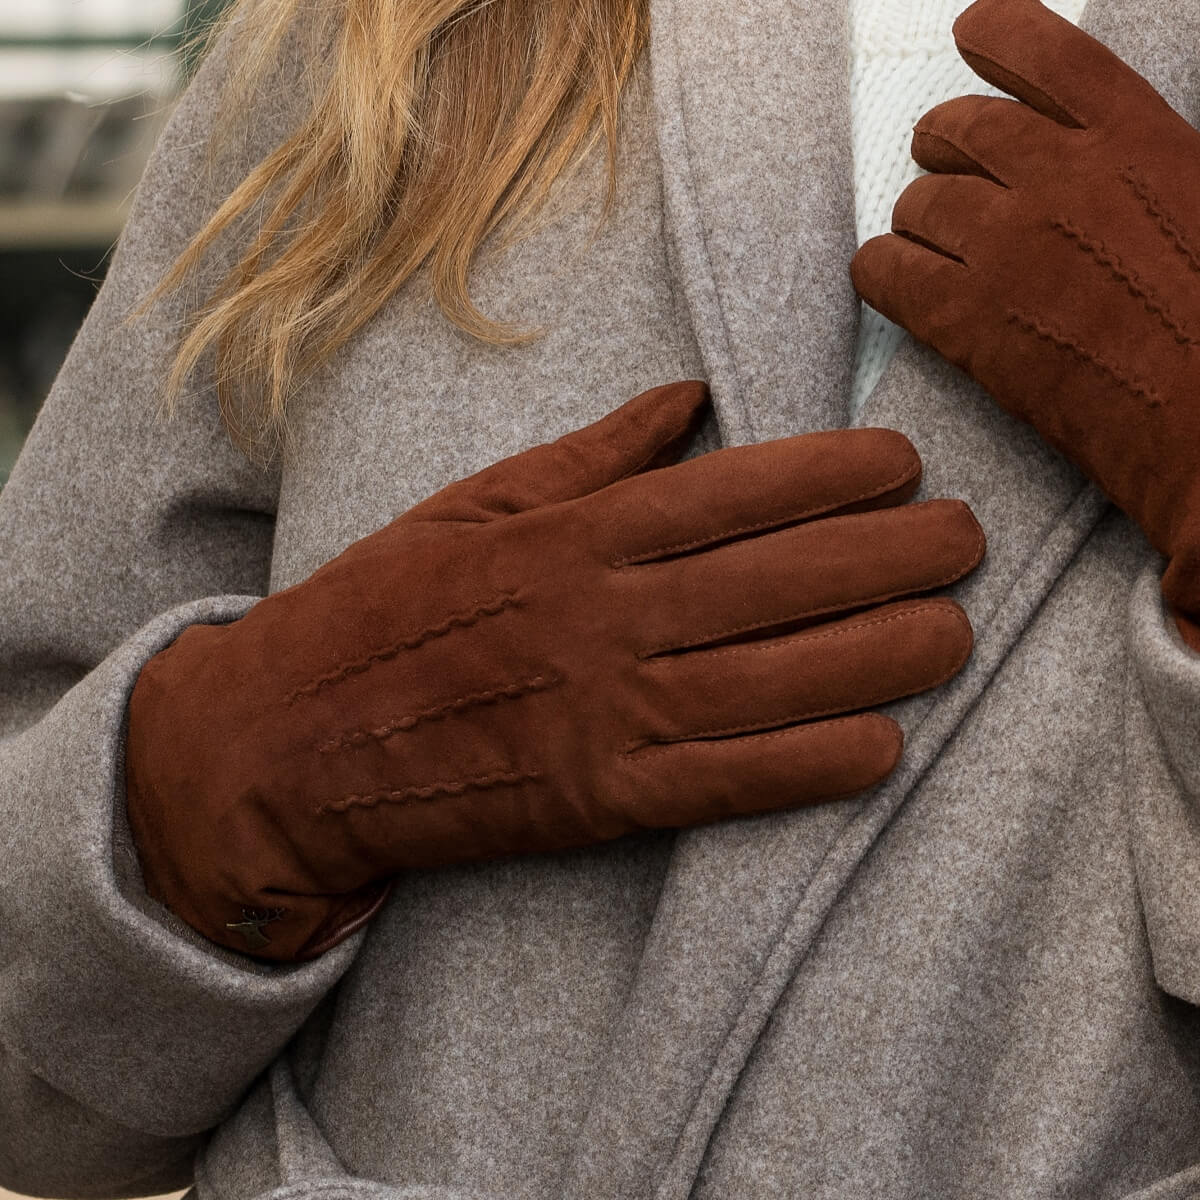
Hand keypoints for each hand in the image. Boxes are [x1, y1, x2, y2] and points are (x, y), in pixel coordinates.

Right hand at [125, 381, 984, 961]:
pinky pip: (727, 781)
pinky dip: (810, 765)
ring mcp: (605, 712)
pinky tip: (880, 743)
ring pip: (776, 680)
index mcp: (575, 534)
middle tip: (966, 539)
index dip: (833, 472)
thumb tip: (688, 399)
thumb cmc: (381, 608)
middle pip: (779, 579)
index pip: (733, 490)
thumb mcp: (472, 503)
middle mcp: (603, 616)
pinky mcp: (599, 800)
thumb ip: (589, 454)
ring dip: (880, 655)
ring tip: (954, 632)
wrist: (295, 742)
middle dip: (892, 555)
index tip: (901, 461)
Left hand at [849, 0, 1199, 649]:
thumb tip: (1101, 153)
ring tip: (943, 256)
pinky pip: (882, 269)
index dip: (993, 35)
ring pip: (915, 204)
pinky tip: (904, 289)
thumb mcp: (1196, 202)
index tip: (972, 36)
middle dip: (944, 149)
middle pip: (957, 129)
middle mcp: (1059, 176)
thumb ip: (1142, 161)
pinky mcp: (962, 318)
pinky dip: (883, 274)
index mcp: (1134, 138)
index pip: (1041, 51)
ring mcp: (1004, 245)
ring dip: (920, 226)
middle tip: (951, 178)